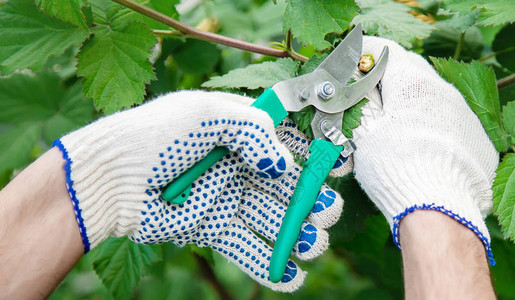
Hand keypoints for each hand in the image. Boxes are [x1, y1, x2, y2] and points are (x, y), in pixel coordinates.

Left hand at [54, 90, 342, 291]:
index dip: (314, 155)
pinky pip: (246, 248)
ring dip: (296, 234)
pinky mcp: (211, 229)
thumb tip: (283, 163)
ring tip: (313, 245)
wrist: (108, 179)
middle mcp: (237, 165)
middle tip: (327, 212)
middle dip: (310, 200)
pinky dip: (269, 265)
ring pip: (271, 219)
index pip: (286, 143)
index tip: (337, 166)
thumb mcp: (206, 113)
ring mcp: (225, 199)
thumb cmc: (154, 135)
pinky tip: (291, 276)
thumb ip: (253, 130)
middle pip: (285, 186)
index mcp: (238, 131)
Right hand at [352, 37, 498, 261]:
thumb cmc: (395, 167)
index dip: (366, 55)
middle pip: (414, 72)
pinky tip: (425, 151)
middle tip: (372, 94)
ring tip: (398, 128)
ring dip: (415, 105)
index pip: (387, 53)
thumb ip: (360, 101)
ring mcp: (467, 116)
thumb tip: (357, 84)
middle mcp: (446, 91)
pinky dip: (436, 128)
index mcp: (413, 83)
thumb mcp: (364, 131)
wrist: (441, 210)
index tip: (354, 64)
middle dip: (392, 78)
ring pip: (436, 99)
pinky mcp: (480, 142)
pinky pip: (454, 124)